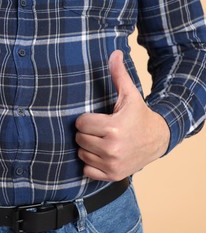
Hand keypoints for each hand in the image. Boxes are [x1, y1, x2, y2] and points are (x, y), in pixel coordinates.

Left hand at [75, 50, 169, 180]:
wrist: (157, 139)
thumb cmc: (139, 116)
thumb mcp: (130, 95)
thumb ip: (118, 75)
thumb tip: (115, 52)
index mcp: (113, 128)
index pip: (80, 123)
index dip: (87, 119)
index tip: (98, 119)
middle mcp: (112, 149)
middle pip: (79, 138)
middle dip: (87, 133)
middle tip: (101, 130)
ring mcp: (112, 164)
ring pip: (81, 154)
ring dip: (88, 148)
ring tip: (103, 142)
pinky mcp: (112, 175)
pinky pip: (87, 170)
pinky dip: (91, 164)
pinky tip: (102, 155)